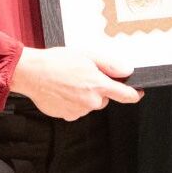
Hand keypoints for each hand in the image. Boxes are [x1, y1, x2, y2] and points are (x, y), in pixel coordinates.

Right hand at [10, 47, 142, 120]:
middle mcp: (90, 102)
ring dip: (84, 96)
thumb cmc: (58, 61)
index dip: (134, 94)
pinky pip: (76, 110)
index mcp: (97, 85)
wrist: (33, 73)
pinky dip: (73, 102)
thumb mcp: (87, 55)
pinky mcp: (67, 116)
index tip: (138, 93)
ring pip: (89, 105)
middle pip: (104, 99)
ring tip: (69, 82)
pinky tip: (63, 91)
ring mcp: (78, 111)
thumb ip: (109, 65)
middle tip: (83, 76)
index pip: (125, 95)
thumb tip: (127, 71)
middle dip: (98, 90)